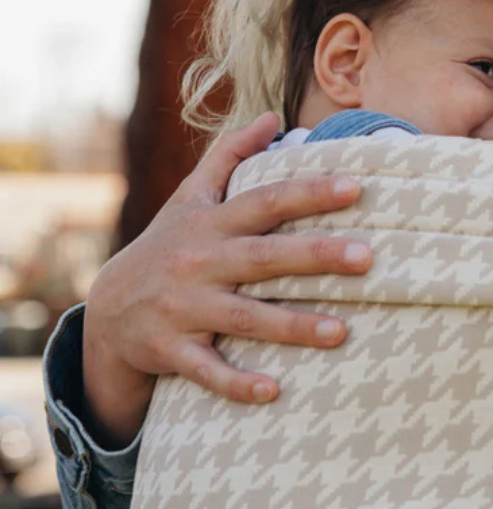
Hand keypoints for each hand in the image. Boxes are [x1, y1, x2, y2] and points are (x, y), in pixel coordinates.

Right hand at [81, 112, 370, 447]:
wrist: (109, 311)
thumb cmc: (169, 245)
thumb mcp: (191, 197)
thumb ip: (230, 155)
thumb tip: (271, 115)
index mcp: (211, 223)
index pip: (265, 201)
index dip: (308, 192)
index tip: (356, 187)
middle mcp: (199, 263)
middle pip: (263, 257)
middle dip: (315, 256)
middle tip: (367, 257)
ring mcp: (184, 309)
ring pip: (243, 318)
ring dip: (292, 325)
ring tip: (342, 332)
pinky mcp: (171, 351)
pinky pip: (206, 370)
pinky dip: (236, 383)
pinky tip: (274, 392)